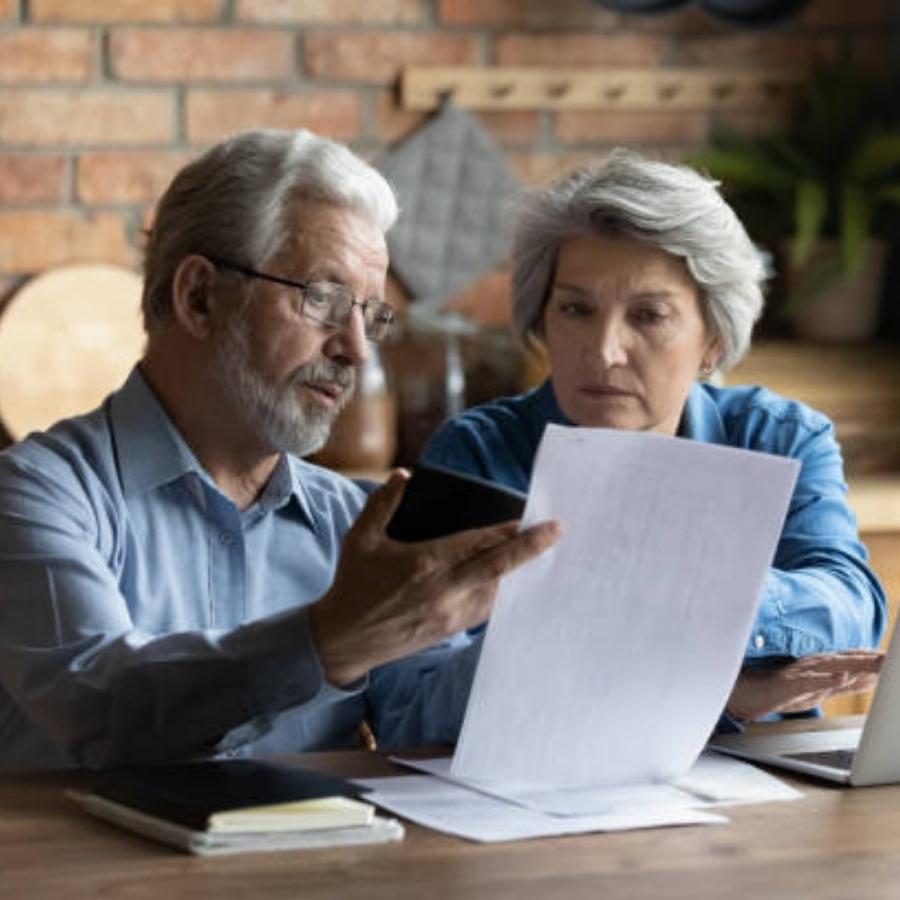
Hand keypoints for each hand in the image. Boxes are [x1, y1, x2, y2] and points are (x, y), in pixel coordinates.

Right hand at [310, 470, 560, 685]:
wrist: (343, 639)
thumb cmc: (352, 584)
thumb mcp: (361, 538)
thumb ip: (383, 503)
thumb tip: (405, 474)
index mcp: (424, 564)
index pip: (477, 544)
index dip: (506, 532)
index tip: (528, 519)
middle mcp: (444, 590)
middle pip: (498, 567)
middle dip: (530, 548)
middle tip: (556, 531)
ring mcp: (449, 614)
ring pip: (496, 590)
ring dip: (518, 572)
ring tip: (538, 553)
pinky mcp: (449, 631)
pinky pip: (484, 610)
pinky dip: (500, 593)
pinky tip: (508, 581)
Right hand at [726, 650, 882, 720]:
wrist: (736, 694)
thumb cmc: (770, 689)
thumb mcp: (808, 690)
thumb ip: (833, 683)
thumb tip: (861, 679)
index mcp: (817, 669)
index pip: (850, 661)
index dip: (871, 659)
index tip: (890, 657)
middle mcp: (810, 667)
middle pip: (847, 662)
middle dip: (872, 661)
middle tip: (892, 659)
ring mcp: (797, 675)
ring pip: (831, 668)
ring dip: (856, 666)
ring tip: (879, 665)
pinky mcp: (783, 685)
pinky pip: (806, 682)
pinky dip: (823, 680)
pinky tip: (839, 679)